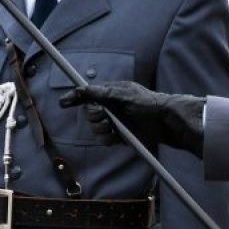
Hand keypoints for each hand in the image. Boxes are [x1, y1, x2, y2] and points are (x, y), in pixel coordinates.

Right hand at [58, 82, 204, 153]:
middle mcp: (110, 108)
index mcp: (109, 94)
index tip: (63, 103)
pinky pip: (104, 140)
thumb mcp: (121, 93)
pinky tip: (117, 137)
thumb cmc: (147, 103)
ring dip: (101, 129)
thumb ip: (100, 92)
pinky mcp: (118, 136)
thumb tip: (80, 88)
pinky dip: (108, 139)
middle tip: (106, 116)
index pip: (87, 94)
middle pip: (88, 113)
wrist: (164, 122)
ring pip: (94, 128)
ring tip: (114, 128)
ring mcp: (114, 123)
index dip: (75, 98)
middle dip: (95, 116)